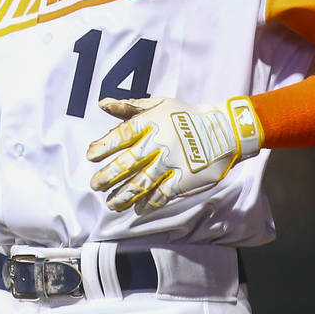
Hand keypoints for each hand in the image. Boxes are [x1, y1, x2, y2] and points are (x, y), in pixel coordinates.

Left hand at [86, 95, 263, 214]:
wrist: (224, 130)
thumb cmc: (186, 116)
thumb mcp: (159, 104)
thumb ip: (129, 107)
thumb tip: (103, 104)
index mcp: (150, 123)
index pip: (120, 135)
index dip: (103, 146)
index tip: (91, 156)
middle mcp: (158, 143)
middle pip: (127, 163)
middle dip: (107, 176)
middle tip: (95, 185)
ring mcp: (171, 162)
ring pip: (141, 183)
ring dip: (123, 195)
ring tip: (111, 203)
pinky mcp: (184, 179)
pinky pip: (161, 194)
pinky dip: (148, 204)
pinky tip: (138, 209)